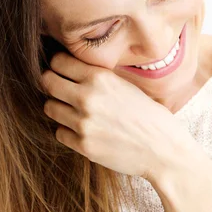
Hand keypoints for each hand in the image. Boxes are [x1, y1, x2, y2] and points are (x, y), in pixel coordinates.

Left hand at [40, 52, 198, 180]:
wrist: (163, 150)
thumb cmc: (149, 115)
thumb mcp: (126, 85)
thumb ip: (98, 76)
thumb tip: (71, 66)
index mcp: (100, 78)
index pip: (58, 61)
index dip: (58, 65)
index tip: (62, 71)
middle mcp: (88, 97)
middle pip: (47, 81)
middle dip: (51, 83)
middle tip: (61, 90)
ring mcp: (83, 123)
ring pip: (49, 107)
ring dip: (58, 108)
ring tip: (74, 111)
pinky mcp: (83, 145)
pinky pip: (59, 132)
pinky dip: (67, 131)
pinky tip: (83, 130)